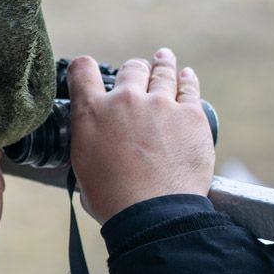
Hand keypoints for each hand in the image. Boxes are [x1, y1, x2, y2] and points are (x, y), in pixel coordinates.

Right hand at [67, 48, 214, 223]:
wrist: (153, 214)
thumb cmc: (114, 200)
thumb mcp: (83, 168)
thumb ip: (88, 143)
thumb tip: (94, 145)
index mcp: (92, 113)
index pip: (82, 70)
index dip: (84, 68)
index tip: (88, 71)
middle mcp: (125, 100)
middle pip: (131, 68)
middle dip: (134, 71)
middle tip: (137, 74)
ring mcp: (160, 105)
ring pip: (162, 72)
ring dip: (162, 64)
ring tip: (164, 59)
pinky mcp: (191, 116)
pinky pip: (189, 88)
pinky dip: (186, 80)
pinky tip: (186, 76)